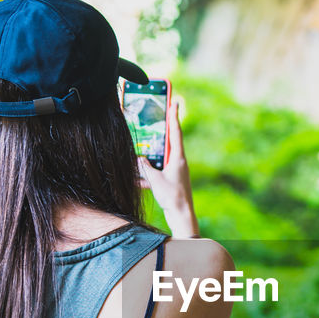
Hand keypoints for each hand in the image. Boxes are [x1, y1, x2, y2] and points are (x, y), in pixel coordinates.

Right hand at [138, 80, 198, 237]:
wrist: (181, 215)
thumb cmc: (172, 197)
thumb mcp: (155, 180)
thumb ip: (146, 167)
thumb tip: (139, 159)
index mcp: (178, 158)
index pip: (175, 132)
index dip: (173, 116)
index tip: (174, 101)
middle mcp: (178, 162)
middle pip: (167, 143)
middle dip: (159, 134)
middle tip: (156, 118)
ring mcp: (176, 171)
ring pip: (159, 160)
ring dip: (149, 159)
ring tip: (138, 156)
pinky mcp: (172, 181)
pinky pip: (158, 174)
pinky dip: (148, 176)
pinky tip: (137, 180)